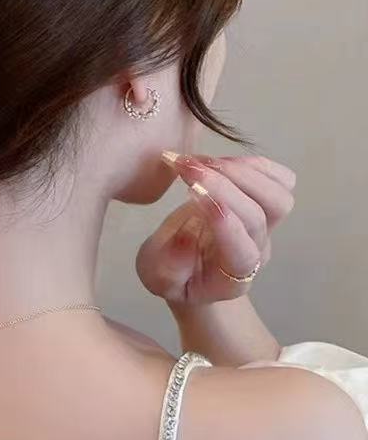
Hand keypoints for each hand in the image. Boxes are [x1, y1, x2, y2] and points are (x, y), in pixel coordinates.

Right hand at [136, 154, 295, 304]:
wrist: (193, 270)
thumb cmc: (174, 275)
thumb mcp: (157, 277)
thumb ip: (167, 266)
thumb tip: (184, 238)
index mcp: (231, 276)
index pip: (242, 250)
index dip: (223, 220)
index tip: (191, 193)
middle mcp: (256, 250)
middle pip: (263, 216)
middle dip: (225, 185)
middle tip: (187, 167)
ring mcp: (268, 226)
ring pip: (279, 196)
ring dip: (240, 171)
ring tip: (202, 162)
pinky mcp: (267, 205)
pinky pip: (282, 181)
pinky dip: (253, 164)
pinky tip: (219, 161)